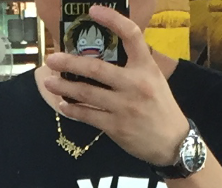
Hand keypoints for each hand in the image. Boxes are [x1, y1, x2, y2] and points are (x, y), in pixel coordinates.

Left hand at [45, 4, 188, 166]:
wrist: (172, 142)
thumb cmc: (161, 108)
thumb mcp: (154, 79)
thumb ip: (133, 66)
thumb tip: (106, 56)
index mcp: (146, 67)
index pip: (131, 35)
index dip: (113, 19)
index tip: (93, 11)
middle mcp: (135, 83)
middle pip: (96, 69)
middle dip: (70, 63)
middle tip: (52, 59)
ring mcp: (124, 106)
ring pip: (87, 93)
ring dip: (64, 87)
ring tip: (49, 81)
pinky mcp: (116, 126)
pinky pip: (88, 115)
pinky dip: (73, 110)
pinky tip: (63, 105)